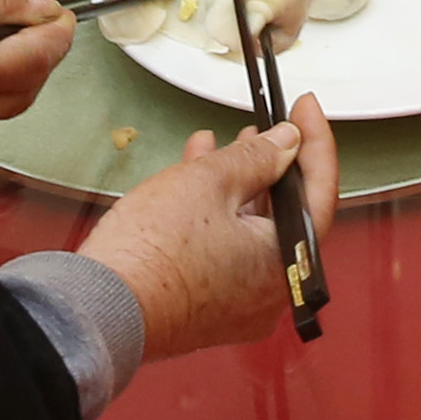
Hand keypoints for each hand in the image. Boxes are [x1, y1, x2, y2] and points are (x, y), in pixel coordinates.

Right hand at [77, 101, 338, 360]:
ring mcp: (238, 306)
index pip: (319, 194)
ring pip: (250, 232)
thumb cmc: (154, 252)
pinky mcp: (206, 309)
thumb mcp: (209, 181)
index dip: (315, 143)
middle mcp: (271, 293)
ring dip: (237, 184)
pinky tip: (194, 178)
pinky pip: (225, 252)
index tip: (303, 110)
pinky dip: (216, 215)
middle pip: (283, 215)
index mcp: (286, 264)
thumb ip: (257, 157)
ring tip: (219, 145)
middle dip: (270, 164)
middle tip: (264, 126)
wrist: (101, 308)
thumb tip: (286, 144)